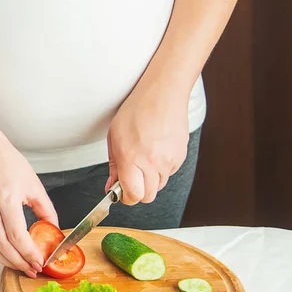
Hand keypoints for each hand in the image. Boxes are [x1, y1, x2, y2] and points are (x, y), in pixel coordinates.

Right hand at [0, 137, 57, 277]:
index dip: (28, 252)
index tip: (39, 262)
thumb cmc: (6, 162)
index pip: (17, 235)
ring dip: (7, 261)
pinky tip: (9, 254)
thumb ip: (45, 209)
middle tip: (32, 270)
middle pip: (2, 246)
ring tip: (22, 266)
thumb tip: (54, 229)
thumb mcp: (33, 184)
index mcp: (6, 198)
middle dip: (19, 262)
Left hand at [106, 86, 189, 204]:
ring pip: (159, 185)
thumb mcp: (115, 138)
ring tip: (144, 159)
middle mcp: (152, 163)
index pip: (133, 195)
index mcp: (131, 158)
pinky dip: (162, 169)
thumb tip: (111, 187)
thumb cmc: (136, 111)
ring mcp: (169, 161)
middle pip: (148, 196)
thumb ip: (114, 167)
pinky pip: (169, 173)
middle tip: (132, 178)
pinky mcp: (180, 157)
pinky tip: (156, 151)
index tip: (122, 192)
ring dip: (150, 179)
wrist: (163, 94)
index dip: (126, 197)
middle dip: (138, 191)